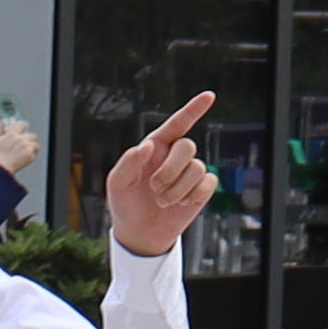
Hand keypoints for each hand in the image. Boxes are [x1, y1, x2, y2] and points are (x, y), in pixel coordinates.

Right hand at [0, 117, 38, 176]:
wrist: (2, 168)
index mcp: (12, 134)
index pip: (22, 124)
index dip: (24, 127)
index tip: (23, 130)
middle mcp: (21, 139)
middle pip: (32, 135)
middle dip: (29, 140)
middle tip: (24, 145)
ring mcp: (27, 147)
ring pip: (36, 145)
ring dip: (32, 148)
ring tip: (24, 153)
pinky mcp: (31, 155)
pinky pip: (35, 154)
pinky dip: (31, 156)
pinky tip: (24, 158)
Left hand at [102, 95, 221, 254]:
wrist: (139, 232)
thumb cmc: (125, 203)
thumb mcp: (118, 182)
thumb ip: (127, 161)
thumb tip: (146, 146)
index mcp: (156, 146)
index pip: (177, 123)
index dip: (193, 109)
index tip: (209, 96)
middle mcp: (174, 156)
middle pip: (188, 146)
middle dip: (171, 169)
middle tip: (154, 187)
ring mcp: (189, 172)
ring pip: (197, 168)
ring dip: (177, 188)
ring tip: (162, 200)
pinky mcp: (201, 189)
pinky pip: (208, 183)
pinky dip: (191, 195)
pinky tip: (179, 204)